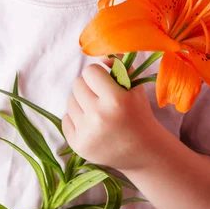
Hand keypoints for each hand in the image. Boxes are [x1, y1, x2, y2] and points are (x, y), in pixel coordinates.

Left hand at [62, 56, 160, 172]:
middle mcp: (99, 116)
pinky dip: (76, 119)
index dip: (98, 75)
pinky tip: (92, 124)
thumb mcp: (135, 86)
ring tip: (98, 112)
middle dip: (89, 87)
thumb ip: (119, 64)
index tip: (106, 83)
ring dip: (82, 102)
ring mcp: (87, 133)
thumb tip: (100, 56)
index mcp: (115, 100)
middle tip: (101, 97)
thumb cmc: (139, 114)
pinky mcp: (78, 145)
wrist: (143, 152)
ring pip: (70, 101)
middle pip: (77, 84)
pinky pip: (66, 119)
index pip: (90, 71)